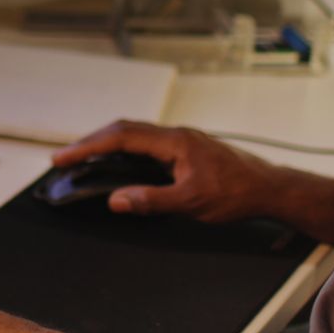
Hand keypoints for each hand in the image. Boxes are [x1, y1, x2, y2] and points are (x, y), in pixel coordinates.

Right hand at [53, 120, 278, 221]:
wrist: (271, 189)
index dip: (87, 146)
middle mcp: (175, 134)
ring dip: (107, 144)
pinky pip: (147, 142)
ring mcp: (181, 139)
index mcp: (173, 141)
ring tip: (84, 158)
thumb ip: (151, 200)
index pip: (120, 137)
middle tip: (64, 157)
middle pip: (123, 130)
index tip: (62, 157)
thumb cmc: (236, 194)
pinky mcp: (187, 149)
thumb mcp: (191, 202)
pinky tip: (120, 162)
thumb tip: (116, 200)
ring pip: (135, 134)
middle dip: (90, 142)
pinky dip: (124, 149)